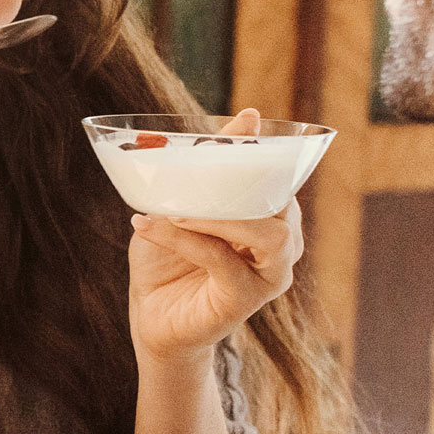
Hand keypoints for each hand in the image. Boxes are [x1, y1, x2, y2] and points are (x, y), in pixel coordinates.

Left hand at [128, 111, 302, 365]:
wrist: (152, 318)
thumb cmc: (169, 259)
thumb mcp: (181, 204)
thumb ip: (209, 165)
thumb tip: (245, 116)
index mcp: (272, 220)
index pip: (282, 181)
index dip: (267, 153)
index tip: (247, 124)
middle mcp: (282, 249)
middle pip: (284, 206)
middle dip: (247, 184)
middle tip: (201, 171)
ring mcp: (268, 278)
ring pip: (270, 236)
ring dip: (221, 216)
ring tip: (175, 210)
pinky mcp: (243, 301)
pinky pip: (222, 260)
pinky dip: (185, 239)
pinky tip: (149, 226)